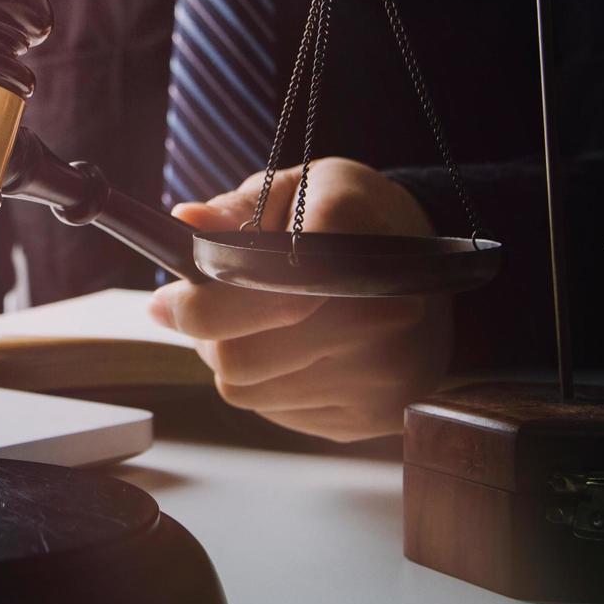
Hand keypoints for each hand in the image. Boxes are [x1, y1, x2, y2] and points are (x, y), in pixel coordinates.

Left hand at [149, 157, 452, 441]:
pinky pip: (279, 413)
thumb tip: (187, 221)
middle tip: (212, 311)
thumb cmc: (353, 223)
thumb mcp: (297, 188)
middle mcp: (381, 311)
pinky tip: (298, 354)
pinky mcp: (377, 414)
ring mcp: (384, 371)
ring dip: (235, 361)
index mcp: (355, 237)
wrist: (435, 272)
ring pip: (249, 390)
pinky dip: (269, 385)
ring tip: (262, 327)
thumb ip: (237, 210)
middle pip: (241, 355)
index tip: (167, 301)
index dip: (200, 302)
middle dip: (209, 335)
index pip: (258, 288)